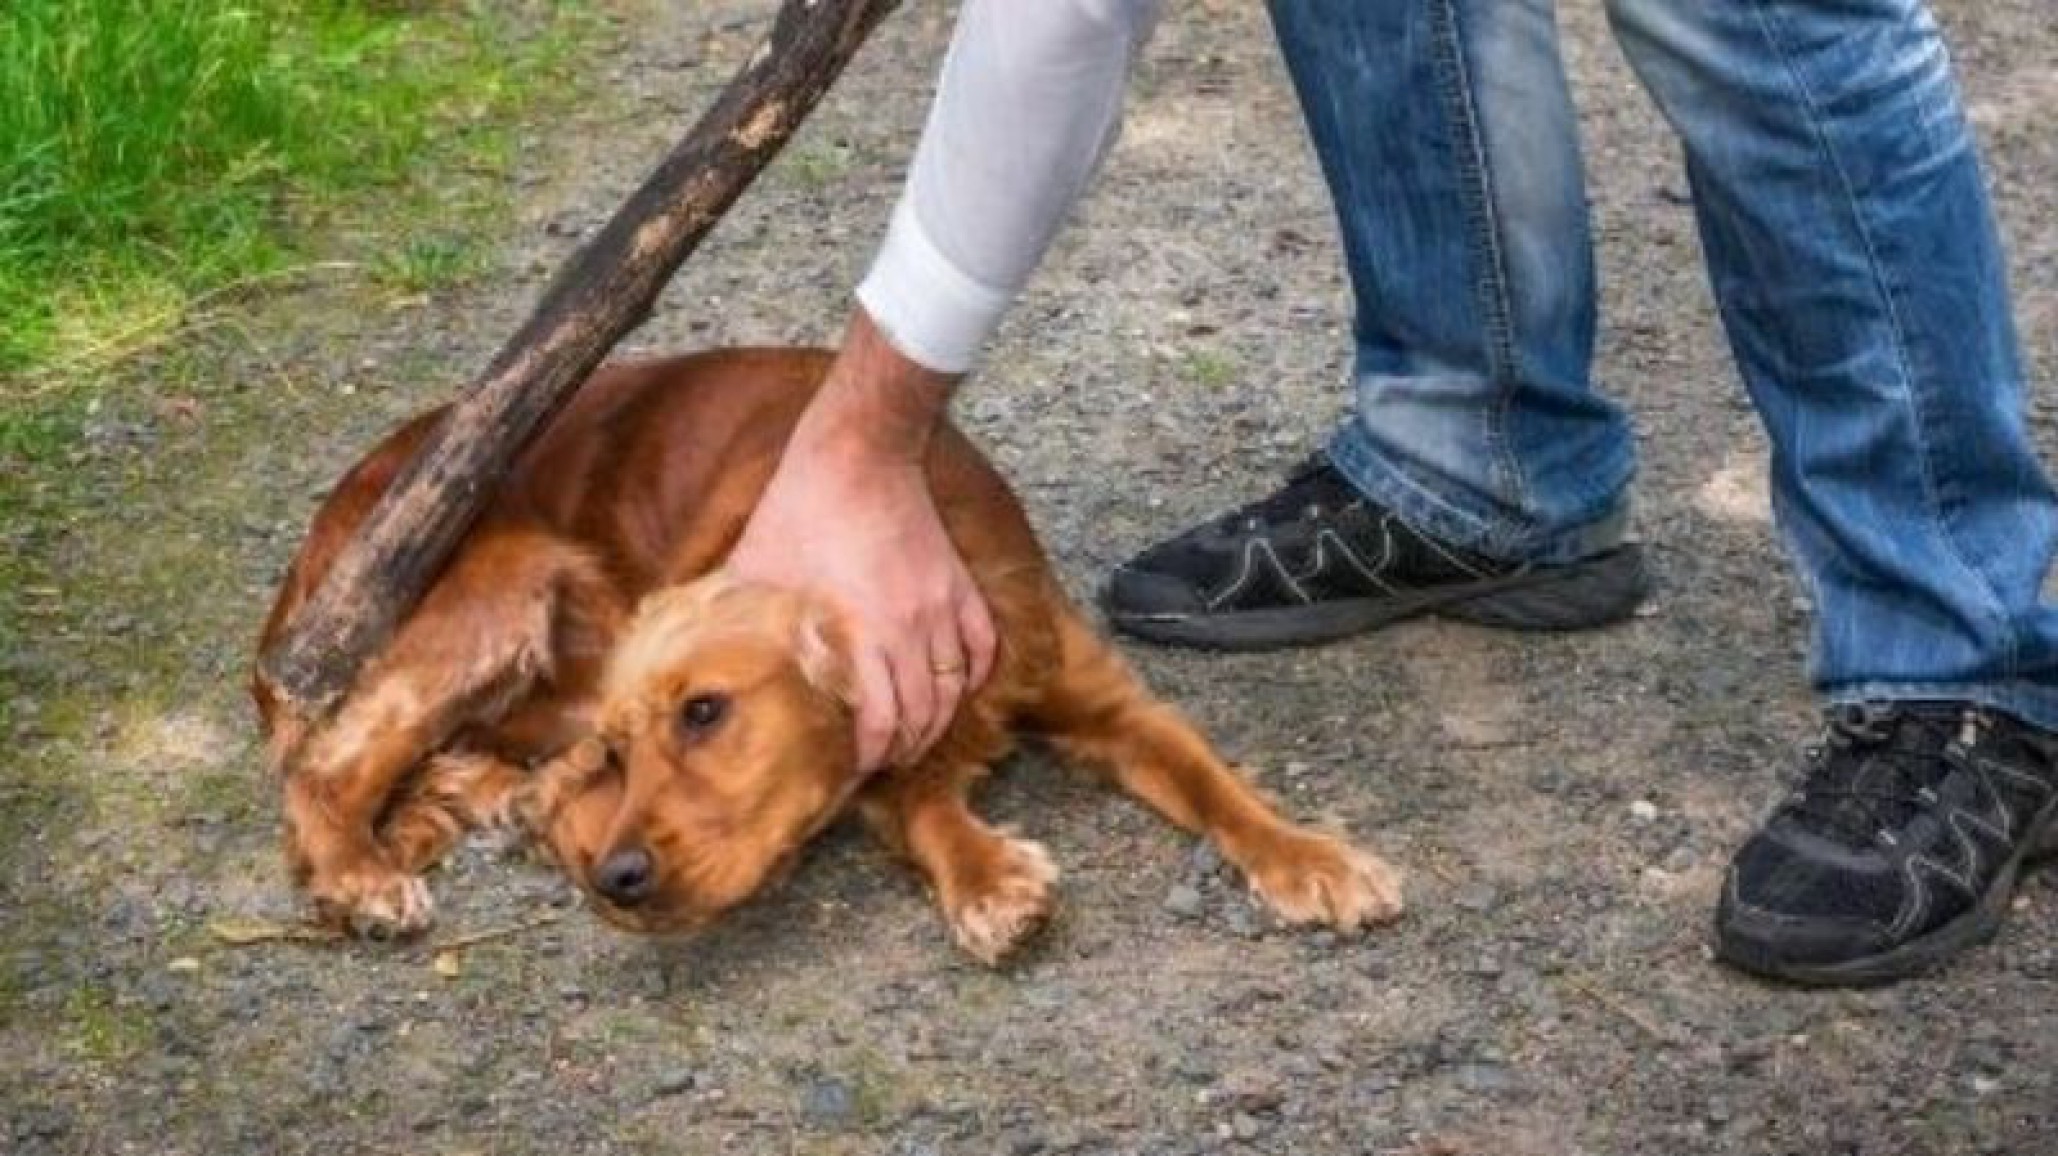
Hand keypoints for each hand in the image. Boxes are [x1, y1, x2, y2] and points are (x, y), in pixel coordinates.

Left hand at [726, 311, 997, 771]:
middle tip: (884, 762)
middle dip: (906, 748)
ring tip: (917, 736)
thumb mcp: (755, 568)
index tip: (854, 768)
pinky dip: (974, 675)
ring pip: (956, 687)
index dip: (872, 755)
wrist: (859, 452)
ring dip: (939, 720)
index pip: (882, 720)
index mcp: (862, 631)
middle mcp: (911, 627)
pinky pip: (981, 646)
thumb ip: (736, 615)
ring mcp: (941, 606)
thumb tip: (698, 653)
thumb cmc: (801, 506)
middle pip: (925, 714)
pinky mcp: (958, 584)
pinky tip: (956, 688)